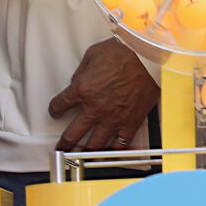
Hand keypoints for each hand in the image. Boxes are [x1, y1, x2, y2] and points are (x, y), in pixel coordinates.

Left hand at [49, 38, 156, 153]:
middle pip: (72, 133)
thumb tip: (80, 79)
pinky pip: (121, 141)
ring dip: (86, 150)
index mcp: (82, 90)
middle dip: (64, 142)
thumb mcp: (94, 54)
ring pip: (95, 143)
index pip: (59, 105)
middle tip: (62, 147)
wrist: (150, 55)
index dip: (55, 109)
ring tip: (83, 154)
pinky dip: (116, 147)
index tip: (56, 111)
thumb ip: (83, 70)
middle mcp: (95, 108)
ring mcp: (113, 117)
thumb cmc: (125, 51)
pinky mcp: (132, 120)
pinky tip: (112, 149)